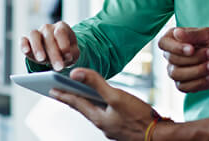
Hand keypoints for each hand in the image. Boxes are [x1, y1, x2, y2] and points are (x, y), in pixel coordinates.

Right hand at [20, 21, 79, 71]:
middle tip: (58, 67)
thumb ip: (72, 53)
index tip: (67, 56)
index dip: (64, 44)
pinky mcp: (27, 40)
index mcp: (62, 27)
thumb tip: (66, 57)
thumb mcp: (73, 53)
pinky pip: (23, 40)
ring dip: (38, 48)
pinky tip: (26, 52)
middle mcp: (48, 28)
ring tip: (42, 60)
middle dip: (54, 54)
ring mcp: (37, 33)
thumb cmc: (66, 52)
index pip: (61, 32)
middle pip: (49, 37)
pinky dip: (23, 45)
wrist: (57, 53)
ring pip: (34, 35)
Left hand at [50, 68, 172, 140]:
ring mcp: (111, 127)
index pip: (76, 103)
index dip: (63, 94)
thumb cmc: (138, 116)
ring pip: (94, 112)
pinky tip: (104, 104)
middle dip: (70, 98)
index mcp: (97, 117)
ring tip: (78, 95)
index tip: (51, 89)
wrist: (157, 134)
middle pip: (82, 108)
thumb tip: (75, 73)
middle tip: (58, 92)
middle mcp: (102, 124)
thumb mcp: (116, 96)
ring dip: (84, 103)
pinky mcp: (121, 127)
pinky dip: (99, 107)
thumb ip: (96, 83)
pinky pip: (105, 115)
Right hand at [158, 27, 208, 92]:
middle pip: (173, 60)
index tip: (192, 49)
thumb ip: (193, 34)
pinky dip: (199, 82)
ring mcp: (176, 70)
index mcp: (174, 38)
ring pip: (176, 74)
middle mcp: (172, 54)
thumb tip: (176, 33)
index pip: (163, 43)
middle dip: (194, 58)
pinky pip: (184, 87)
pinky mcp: (184, 84)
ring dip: (197, 70)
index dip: (176, 48)